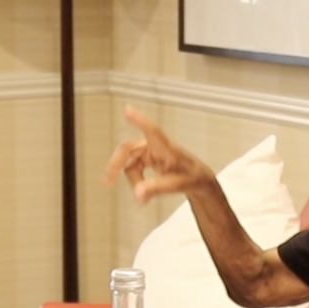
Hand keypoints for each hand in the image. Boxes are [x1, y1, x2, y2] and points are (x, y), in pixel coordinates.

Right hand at [103, 105, 219, 203]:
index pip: (154, 132)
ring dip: (132, 179)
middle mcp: (157, 146)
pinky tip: (142, 192)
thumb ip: (158, 188)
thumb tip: (137, 194)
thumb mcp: (180, 186)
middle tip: (108, 180)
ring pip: (130, 162)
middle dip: (117, 164)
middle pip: (129, 149)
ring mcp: (151, 152)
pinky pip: (133, 168)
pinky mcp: (148, 159)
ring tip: (142, 197)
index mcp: (168, 149)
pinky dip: (135, 181)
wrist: (200, 181)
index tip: (128, 109)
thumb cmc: (194, 178)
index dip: (141, 121)